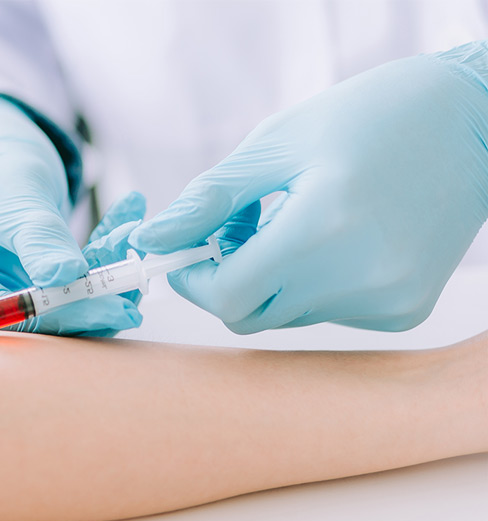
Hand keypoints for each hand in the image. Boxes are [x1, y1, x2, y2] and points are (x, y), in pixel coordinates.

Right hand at [0, 94, 139, 335]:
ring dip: (89, 294)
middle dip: (83, 307)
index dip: (64, 314)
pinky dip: (81, 285)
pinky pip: (42, 308)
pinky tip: (116, 249)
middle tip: (136, 292)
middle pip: (16, 329)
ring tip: (129, 257)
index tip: (120, 310)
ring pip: (36, 321)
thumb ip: (41, 239)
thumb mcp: (17, 193)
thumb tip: (69, 279)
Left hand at [129, 41, 487, 333]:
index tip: (186, 252)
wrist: (472, 123)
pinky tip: (337, 240)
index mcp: (323, 228)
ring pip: (286, 315)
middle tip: (240, 226)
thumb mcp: (276, 143)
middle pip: (250, 314)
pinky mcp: (403, 311)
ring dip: (271, 279)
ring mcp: (387, 300)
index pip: (227, 295)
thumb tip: (151, 239)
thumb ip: (209, 198)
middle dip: (227, 277)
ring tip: (295, 221)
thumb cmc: (369, 118)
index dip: (193, 278)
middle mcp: (360, 277)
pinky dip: (313, 286)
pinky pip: (327, 313)